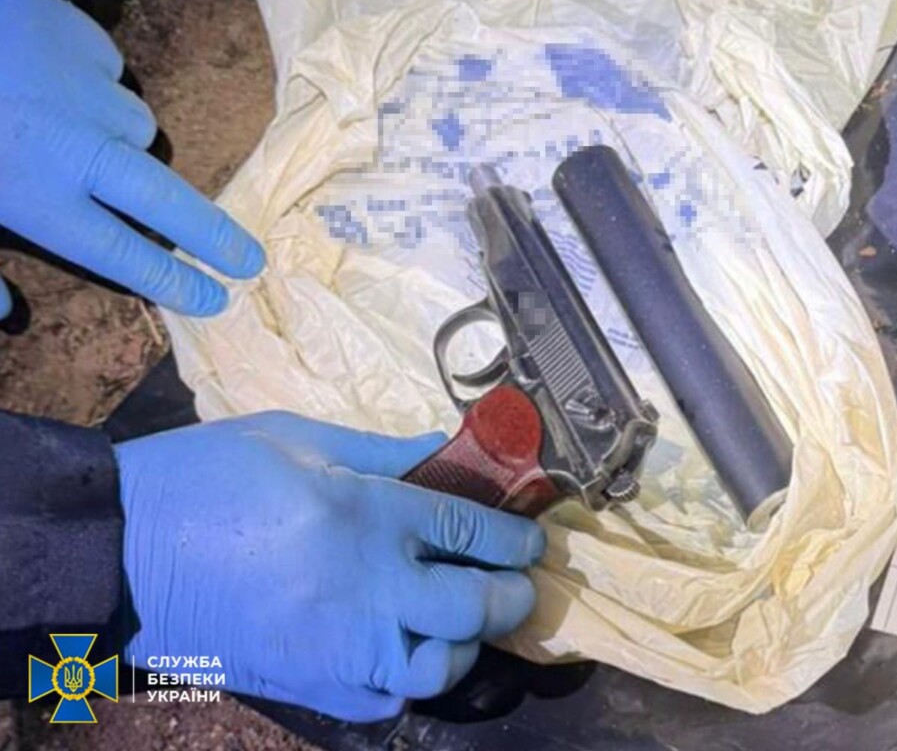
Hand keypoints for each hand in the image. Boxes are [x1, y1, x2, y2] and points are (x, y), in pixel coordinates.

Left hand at [0, 0, 263, 318]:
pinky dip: (93, 84)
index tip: (216, 299)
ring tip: (77, 130)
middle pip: (167, 202)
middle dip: (215, 235)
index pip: (123, 254)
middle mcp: (79, 150)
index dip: (174, 282)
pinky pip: (110, 74)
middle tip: (250, 259)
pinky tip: (55, 79)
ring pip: (137, 130)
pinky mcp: (86, 42)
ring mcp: (90, 92)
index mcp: (37, 197)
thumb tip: (5, 312)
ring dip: (123, 140)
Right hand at [116, 412, 544, 720]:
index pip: (471, 532)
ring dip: (465, 645)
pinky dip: (407, 682)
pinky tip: (403, 652)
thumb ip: (381, 450)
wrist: (121, 552)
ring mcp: (339, 648)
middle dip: (512, 596)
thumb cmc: (204, 479)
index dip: (515, 538)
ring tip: (461, 622)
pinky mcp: (309, 687)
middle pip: (475, 605)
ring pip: (440, 667)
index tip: (531, 540)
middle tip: (517, 584)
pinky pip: (385, 703)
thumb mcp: (295, 438)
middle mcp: (365, 588)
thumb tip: (444, 449)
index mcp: (363, 515)